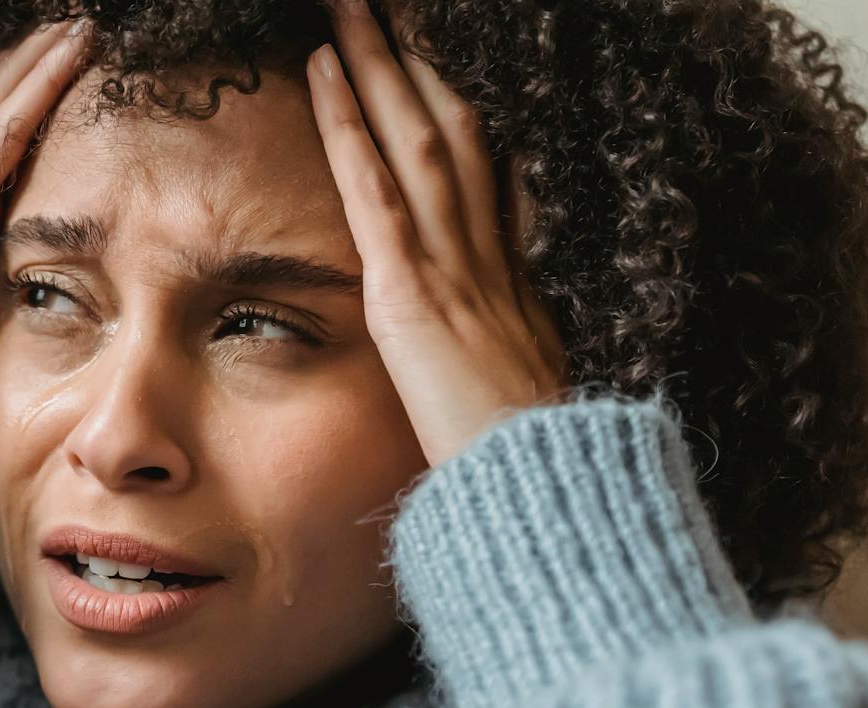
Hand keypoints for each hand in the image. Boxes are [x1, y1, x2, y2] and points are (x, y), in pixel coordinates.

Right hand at [0, 17, 92, 480]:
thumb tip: (25, 480)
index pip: (2, 194)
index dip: (35, 153)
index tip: (75, 130)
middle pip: (4, 137)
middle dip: (40, 89)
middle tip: (84, 43)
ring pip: (8, 116)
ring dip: (47, 67)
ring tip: (86, 23)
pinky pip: (9, 130)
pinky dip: (44, 84)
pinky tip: (76, 43)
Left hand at [308, 0, 569, 467]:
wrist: (542, 498)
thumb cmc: (527, 464)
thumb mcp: (521, 387)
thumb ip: (504, 338)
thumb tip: (502, 314)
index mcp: (509, 278)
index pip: (481, 168)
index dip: (454, 104)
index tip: (429, 57)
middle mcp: (486, 255)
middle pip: (451, 128)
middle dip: (416, 59)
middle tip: (387, 4)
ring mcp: (454, 268)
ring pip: (416, 136)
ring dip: (381, 63)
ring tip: (349, 8)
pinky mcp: (413, 295)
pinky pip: (376, 192)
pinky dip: (349, 127)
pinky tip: (324, 73)